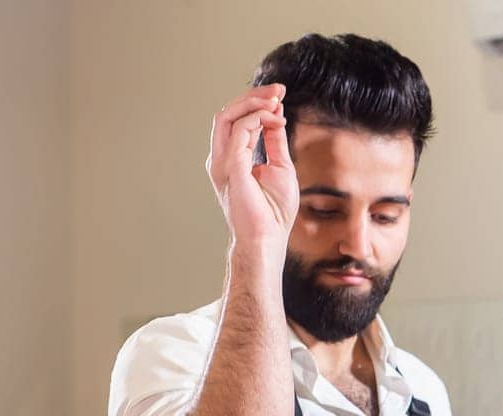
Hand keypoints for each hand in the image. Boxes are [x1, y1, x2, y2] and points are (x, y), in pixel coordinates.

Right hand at [206, 85, 297, 250]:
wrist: (269, 238)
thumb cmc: (274, 211)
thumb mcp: (281, 167)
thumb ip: (274, 141)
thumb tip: (275, 114)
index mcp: (231, 157)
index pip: (237, 119)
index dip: (256, 102)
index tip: (280, 95)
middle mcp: (221, 157)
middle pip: (228, 112)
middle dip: (254, 95)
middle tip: (279, 89)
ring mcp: (222, 161)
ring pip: (228, 116)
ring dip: (253, 102)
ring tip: (276, 100)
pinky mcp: (230, 167)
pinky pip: (239, 130)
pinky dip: (257, 118)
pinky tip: (274, 118)